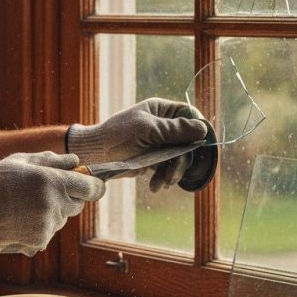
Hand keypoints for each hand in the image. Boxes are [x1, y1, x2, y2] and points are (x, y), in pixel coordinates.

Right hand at [0, 152, 104, 255]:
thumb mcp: (22, 161)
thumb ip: (53, 160)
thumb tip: (76, 161)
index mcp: (54, 183)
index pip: (92, 188)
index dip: (95, 185)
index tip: (92, 184)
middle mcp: (55, 206)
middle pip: (78, 204)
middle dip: (68, 197)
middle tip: (44, 192)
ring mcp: (48, 226)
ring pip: (62, 219)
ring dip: (52, 212)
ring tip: (24, 206)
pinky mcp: (39, 242)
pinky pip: (48, 232)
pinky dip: (39, 227)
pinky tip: (20, 220)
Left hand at [66, 98, 208, 190]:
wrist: (94, 157)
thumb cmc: (117, 136)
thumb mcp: (147, 131)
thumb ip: (175, 130)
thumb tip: (203, 129)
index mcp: (161, 110)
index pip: (189, 115)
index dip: (197, 129)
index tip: (198, 145)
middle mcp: (163, 125)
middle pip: (187, 140)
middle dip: (181, 160)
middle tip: (172, 177)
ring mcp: (159, 142)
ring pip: (179, 157)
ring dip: (172, 172)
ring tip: (162, 184)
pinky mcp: (154, 158)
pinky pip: (167, 167)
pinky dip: (163, 177)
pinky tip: (155, 186)